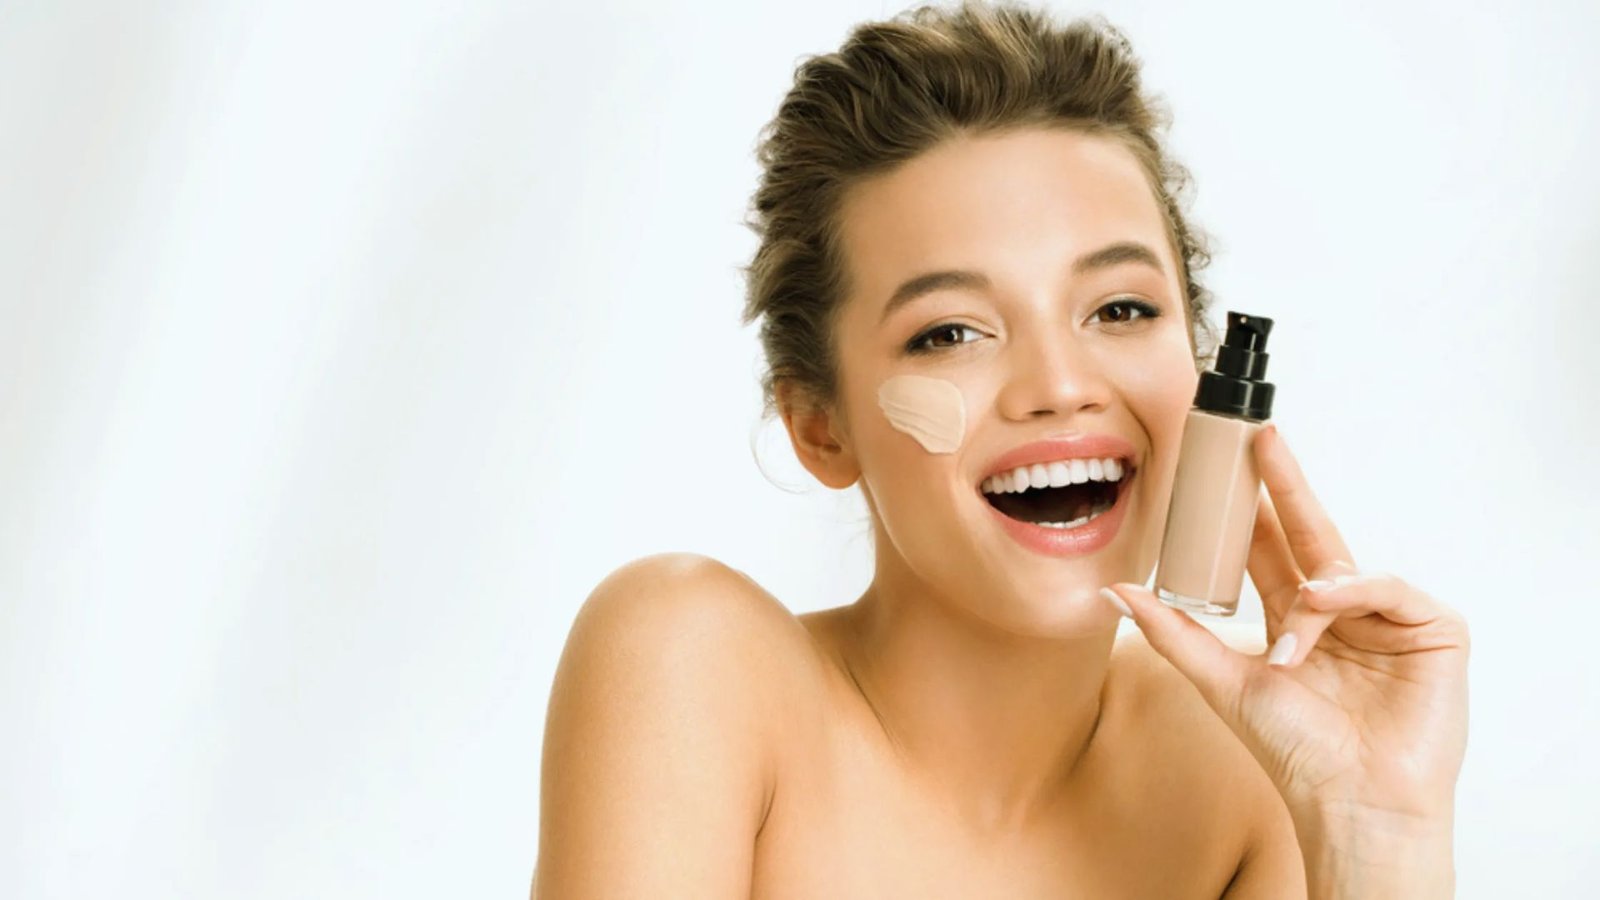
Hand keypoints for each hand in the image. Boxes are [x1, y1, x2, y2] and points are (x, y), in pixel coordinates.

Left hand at [1102, 423, 1469, 826]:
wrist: (1354, 801)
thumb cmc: (1297, 751)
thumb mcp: (1222, 680)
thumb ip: (1171, 632)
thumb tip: (1114, 591)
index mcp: (1296, 619)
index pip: (1269, 549)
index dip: (1249, 509)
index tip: (1224, 466)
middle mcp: (1341, 612)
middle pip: (1309, 534)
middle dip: (1285, 487)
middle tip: (1260, 441)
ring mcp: (1389, 619)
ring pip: (1344, 567)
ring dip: (1314, 588)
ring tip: (1298, 621)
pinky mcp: (1434, 631)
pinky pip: (1390, 587)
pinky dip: (1356, 591)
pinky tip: (1328, 605)